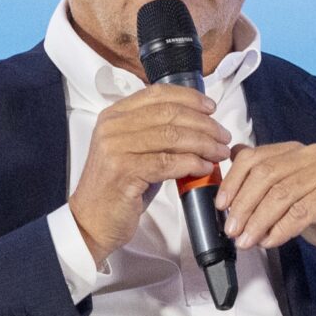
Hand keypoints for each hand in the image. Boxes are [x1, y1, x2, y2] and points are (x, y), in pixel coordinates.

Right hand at [69, 85, 230, 265]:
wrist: (92, 221)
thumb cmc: (118, 189)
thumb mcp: (135, 152)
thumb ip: (158, 135)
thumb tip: (198, 127)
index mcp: (114, 115)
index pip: (158, 94)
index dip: (190, 98)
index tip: (211, 108)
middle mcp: (113, 126)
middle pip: (169, 114)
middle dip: (204, 124)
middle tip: (223, 135)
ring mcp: (116, 147)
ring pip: (172, 136)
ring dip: (203, 144)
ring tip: (219, 152)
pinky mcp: (124, 171)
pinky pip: (168, 162)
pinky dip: (191, 163)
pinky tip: (204, 168)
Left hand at [216, 142, 315, 285]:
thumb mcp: (285, 198)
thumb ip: (262, 181)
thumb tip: (230, 163)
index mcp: (294, 151)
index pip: (253, 157)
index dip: (233, 181)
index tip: (220, 206)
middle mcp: (312, 154)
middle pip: (265, 175)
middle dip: (243, 205)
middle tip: (231, 231)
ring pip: (281, 195)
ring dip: (258, 221)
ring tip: (246, 241)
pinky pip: (301, 211)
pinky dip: (280, 229)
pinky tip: (270, 242)